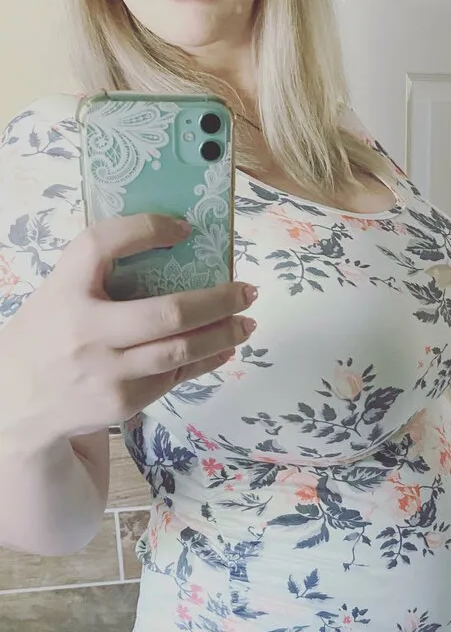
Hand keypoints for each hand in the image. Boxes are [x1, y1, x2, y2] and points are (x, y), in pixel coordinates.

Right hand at [1, 214, 256, 446]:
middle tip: (247, 291)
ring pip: (181, 352)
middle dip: (218, 301)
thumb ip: (102, 272)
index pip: (101, 244)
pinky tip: (222, 349)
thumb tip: (178, 245)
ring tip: (246, 322)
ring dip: (223, 334)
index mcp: (65, 291)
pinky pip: (174, 377)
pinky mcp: (122, 402)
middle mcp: (85, 332)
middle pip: (167, 313)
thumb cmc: (49, 335)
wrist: (15, 403)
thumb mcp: (61, 292)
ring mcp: (106, 373)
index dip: (145, 228)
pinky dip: (204, 360)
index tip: (184, 228)